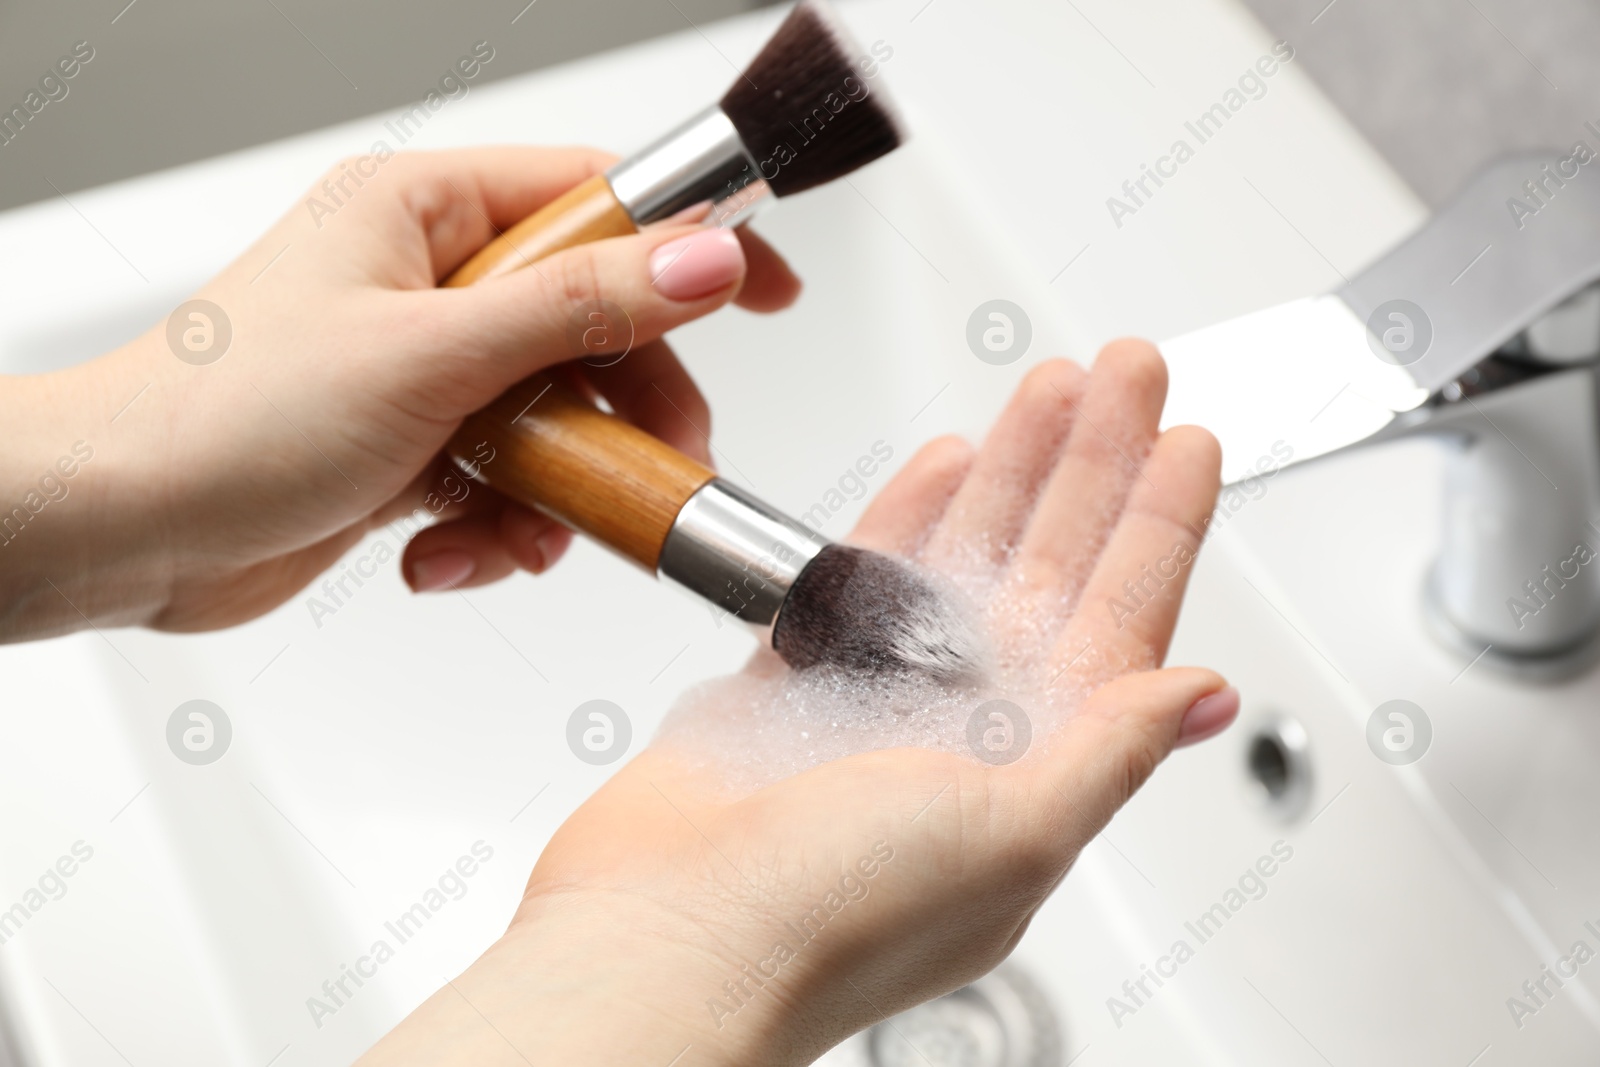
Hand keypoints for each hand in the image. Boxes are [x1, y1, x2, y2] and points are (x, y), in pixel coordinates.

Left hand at [0, 146, 799, 638]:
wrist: (119, 530)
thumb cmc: (225, 417)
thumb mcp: (432, 354)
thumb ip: (580, 309)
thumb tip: (700, 262)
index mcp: (424, 213)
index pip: (597, 201)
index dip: (690, 244)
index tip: (767, 290)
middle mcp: (428, 284)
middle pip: (594, 328)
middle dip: (629, 410)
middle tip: (668, 462)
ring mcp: (424, 372)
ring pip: (559, 419)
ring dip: (561, 489)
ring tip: (524, 530)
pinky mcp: (413, 451)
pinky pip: (507, 482)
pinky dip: (498, 528)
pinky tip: (447, 554)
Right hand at [358, 343, 1235, 1065]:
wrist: (666, 939)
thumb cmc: (832, 913)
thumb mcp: (1014, 832)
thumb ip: (1108, 751)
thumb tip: (1201, 697)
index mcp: (1037, 763)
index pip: (1122, 618)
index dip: (1159, 522)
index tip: (1186, 437)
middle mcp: (969, 729)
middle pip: (1052, 564)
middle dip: (1092, 464)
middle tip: (1124, 372)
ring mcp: (883, 701)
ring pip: (964, 556)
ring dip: (1009, 471)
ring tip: (1047, 390)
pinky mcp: (797, 685)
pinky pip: (866, 580)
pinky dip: (903, 516)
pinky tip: (943, 462)